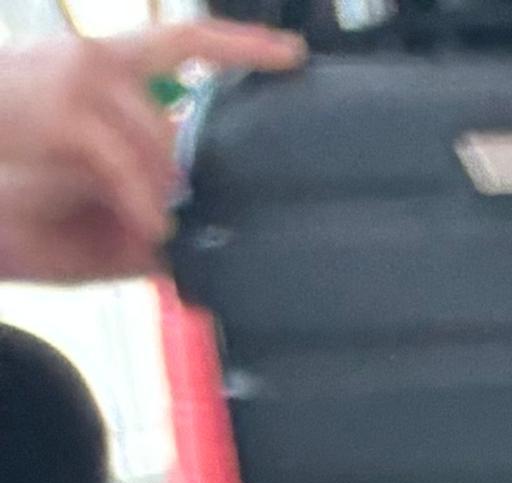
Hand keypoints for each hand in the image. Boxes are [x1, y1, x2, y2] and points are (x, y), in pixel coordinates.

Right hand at [0, 21, 298, 286]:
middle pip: (172, 126)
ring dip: (157, 195)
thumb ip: (124, 148)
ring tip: (152, 225)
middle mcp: (100, 61)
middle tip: (173, 209)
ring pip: (156, 149)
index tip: (294, 56)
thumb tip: (172, 193)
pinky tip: (150, 226)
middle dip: (176, 177)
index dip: (242, 46)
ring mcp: (83, 83)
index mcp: (108, 58)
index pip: (186, 39)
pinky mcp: (68, 117)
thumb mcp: (72, 131)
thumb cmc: (10, 133)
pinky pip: (125, 169)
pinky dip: (140, 202)